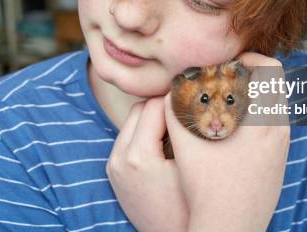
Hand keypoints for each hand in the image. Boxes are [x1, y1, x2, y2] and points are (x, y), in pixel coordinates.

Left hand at [106, 97, 188, 231]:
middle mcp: (119, 159)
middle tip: (185, 112)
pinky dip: (144, 134)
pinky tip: (164, 142)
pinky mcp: (114, 173)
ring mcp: (114, 167)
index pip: (155, 105)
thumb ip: (184, 129)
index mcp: (139, 156)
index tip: (192, 101)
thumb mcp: (191, 165)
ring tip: (176, 127)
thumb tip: (185, 99)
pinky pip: (127, 139)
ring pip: (132, 122)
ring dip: (152, 119)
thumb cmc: (189, 206)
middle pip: (139, 109)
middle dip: (162, 107)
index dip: (176, 100)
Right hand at [164, 51, 290, 231]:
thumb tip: (171, 89)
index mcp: (264, 121)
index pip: (272, 70)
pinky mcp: (279, 162)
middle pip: (275, 85)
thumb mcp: (185, 145)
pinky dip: (255, 118)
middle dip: (250, 77)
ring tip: (223, 104)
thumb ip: (176, 112)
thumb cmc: (208, 190)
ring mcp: (281, 148)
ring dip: (252, 98)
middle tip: (224, 80)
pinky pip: (272, 127)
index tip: (228, 64)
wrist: (230, 230)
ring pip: (274, 107)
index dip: (251, 58)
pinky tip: (230, 130)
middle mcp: (279, 132)